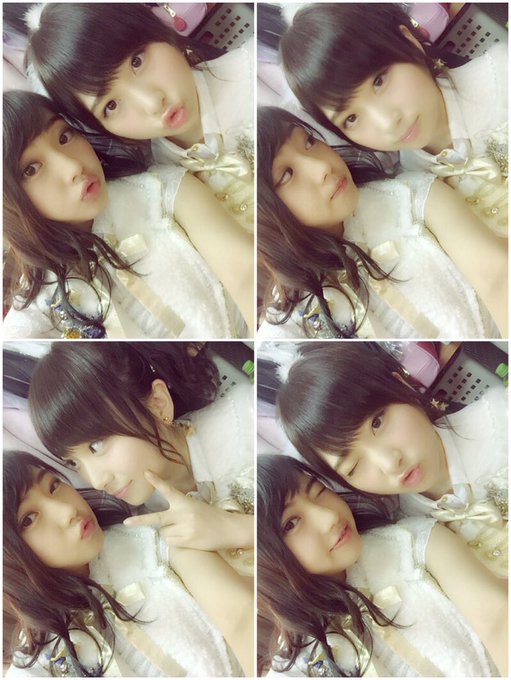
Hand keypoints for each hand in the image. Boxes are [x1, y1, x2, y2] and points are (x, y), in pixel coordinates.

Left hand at [123, 471, 249, 550]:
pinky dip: (174, 540)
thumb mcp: (196, 506)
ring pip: (164, 533)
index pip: (168, 490)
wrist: (228, 529)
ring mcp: (184, 530)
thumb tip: (162, 522)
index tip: (145, 473)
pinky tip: (186, 537)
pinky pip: (170, 542)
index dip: (156, 481)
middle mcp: (183, 515)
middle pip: (157, 518)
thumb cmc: (211, 515)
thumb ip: (180, 510)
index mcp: (186, 502)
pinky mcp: (186, 542)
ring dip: (169, 532)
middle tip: (126, 523)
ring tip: (183, 530)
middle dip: (140, 521)